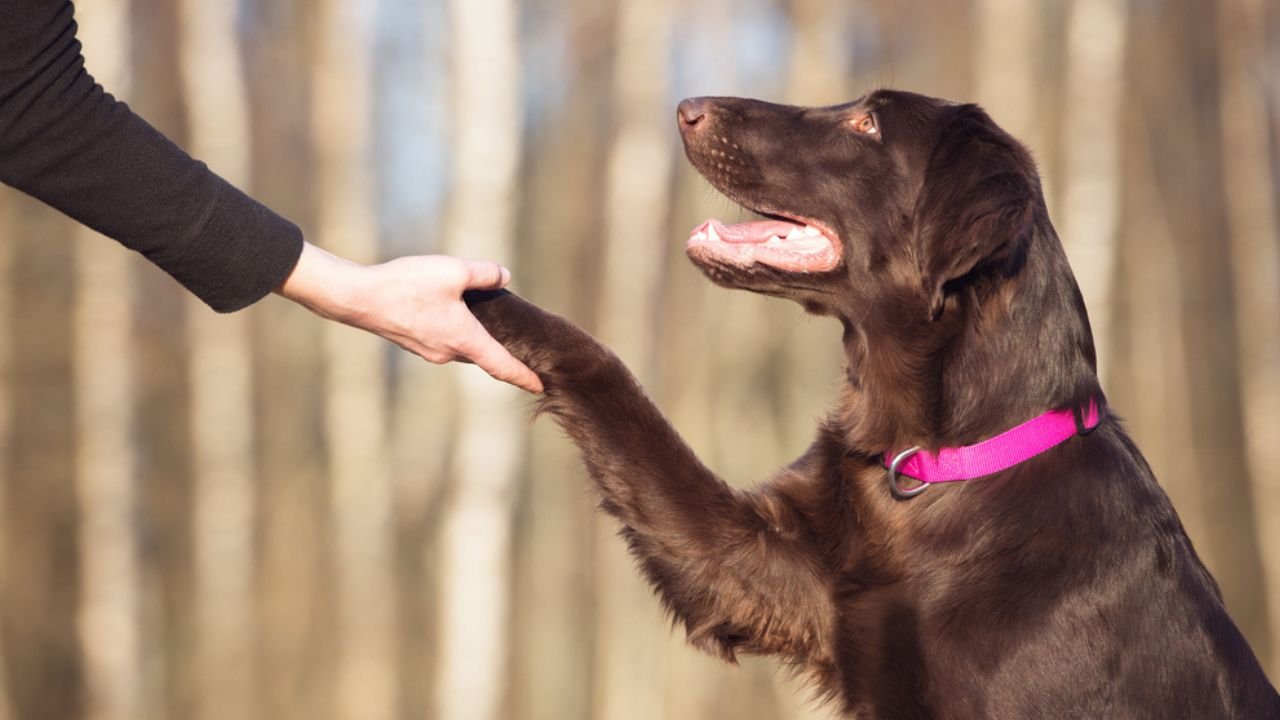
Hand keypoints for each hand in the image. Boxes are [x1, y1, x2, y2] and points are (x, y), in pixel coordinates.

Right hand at [275, 242, 543, 392]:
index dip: (524, 377)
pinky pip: (446, 341)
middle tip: (525, 347)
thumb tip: (503, 276)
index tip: (541, 388)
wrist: (359, 298)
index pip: (502, 366)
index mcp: (465, 339)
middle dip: (504, 353)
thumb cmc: (406, 285)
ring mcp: (430, 351)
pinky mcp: (415, 342)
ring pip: (464, 347)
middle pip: (485, 356)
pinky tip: (456, 313)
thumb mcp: (453, 270)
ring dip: (479, 339)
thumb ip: (484, 274)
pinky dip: (459, 333)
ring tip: (491, 323)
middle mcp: (449, 352)